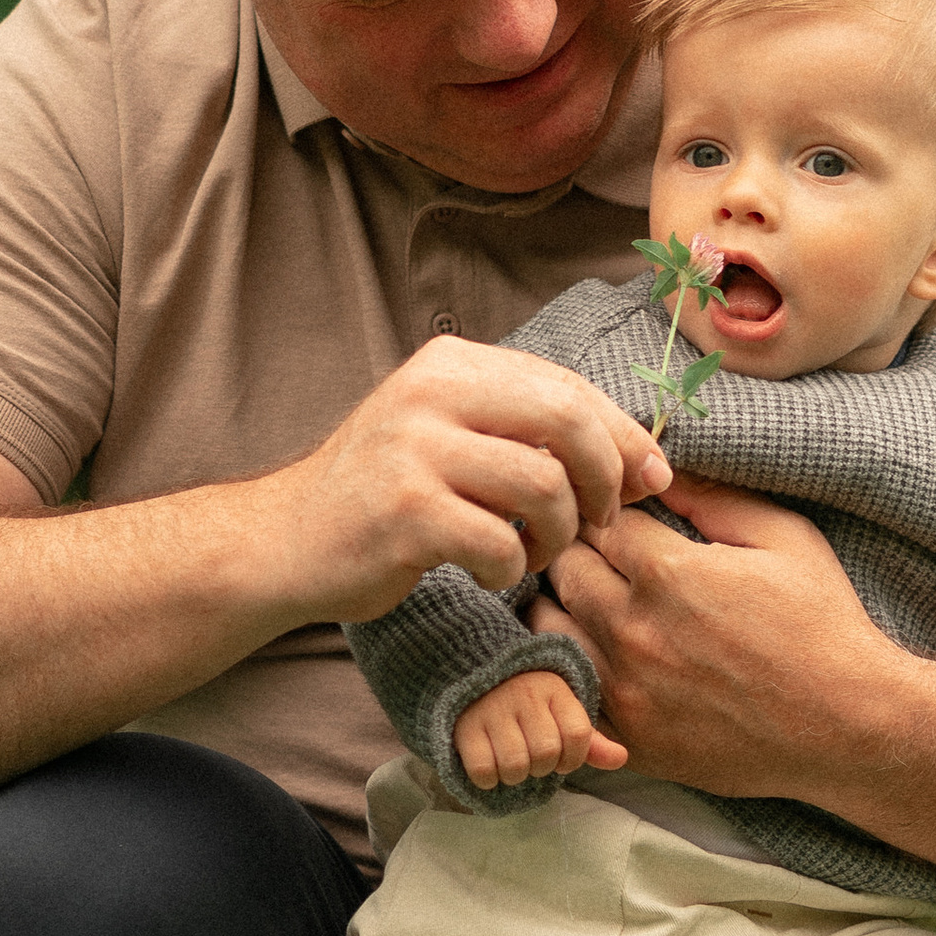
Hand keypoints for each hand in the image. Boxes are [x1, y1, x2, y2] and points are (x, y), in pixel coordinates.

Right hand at [268, 346, 674, 625]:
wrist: (286, 541)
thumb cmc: (383, 496)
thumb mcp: (446, 434)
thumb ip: (525, 430)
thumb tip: (643, 458)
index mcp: (450, 363)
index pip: (566, 386)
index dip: (622, 435)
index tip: (648, 479)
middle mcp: (430, 392)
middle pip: (567, 420)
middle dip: (604, 478)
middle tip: (600, 521)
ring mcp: (414, 449)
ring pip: (543, 485)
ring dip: (557, 534)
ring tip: (532, 552)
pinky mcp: (405, 511)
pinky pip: (500, 542)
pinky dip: (510, 568)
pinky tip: (487, 572)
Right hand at [451, 669, 630, 790]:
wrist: (475, 672)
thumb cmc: (528, 703)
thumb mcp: (562, 712)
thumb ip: (590, 740)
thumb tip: (622, 759)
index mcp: (555, 689)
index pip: (579, 735)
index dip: (573, 758)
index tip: (562, 760)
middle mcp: (524, 695)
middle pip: (546, 754)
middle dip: (542, 768)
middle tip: (532, 759)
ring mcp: (493, 710)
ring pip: (515, 765)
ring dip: (515, 776)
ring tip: (511, 764)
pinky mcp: (465, 727)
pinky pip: (483, 769)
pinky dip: (488, 780)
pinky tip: (490, 769)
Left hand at [543, 475, 898, 796]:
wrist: (849, 725)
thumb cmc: (823, 625)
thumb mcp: (784, 537)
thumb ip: (713, 496)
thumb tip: (658, 468)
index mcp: (667, 571)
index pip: (597, 520)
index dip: (607, 512)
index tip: (621, 517)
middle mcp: (632, 629)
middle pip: (563, 568)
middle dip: (578, 552)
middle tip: (602, 554)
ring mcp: (624, 687)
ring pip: (548, 628)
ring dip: (563, 607)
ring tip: (593, 602)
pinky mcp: (626, 735)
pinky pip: (566, 690)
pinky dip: (569, 667)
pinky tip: (598, 655)